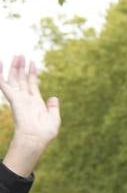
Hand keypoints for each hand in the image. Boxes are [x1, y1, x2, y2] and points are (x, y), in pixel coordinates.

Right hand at [0, 56, 59, 176]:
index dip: (32, 73)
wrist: (36, 138)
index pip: (32, 84)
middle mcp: (25, 98)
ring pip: (14, 78)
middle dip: (22, 66)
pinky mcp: (13, 98)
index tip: (33, 62)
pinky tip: (1, 62)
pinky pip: (3, 83)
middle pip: (22, 78)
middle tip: (22, 54)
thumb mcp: (54, 118)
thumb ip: (53, 107)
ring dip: (15, 67)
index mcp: (35, 102)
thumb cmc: (45, 132)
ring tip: (18, 55)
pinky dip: (1, 73)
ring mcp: (18, 98)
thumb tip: (54, 98)